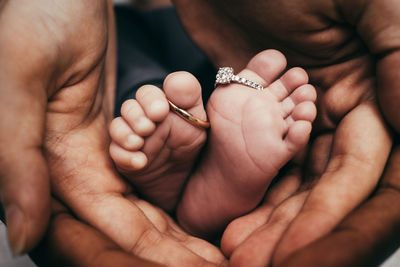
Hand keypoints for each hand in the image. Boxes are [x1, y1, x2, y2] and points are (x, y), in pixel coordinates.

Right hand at [0, 0, 225, 264]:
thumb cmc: (32, 25)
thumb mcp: (19, 84)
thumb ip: (15, 160)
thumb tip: (21, 236)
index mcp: (56, 165)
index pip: (112, 226)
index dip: (154, 254)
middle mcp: (78, 167)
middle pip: (133, 222)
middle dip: (173, 249)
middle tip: (216, 265)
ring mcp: (101, 151)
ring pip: (145, 200)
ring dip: (177, 225)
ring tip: (212, 248)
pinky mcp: (121, 131)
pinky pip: (151, 169)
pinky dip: (173, 189)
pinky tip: (193, 205)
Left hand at [173, 0, 397, 264]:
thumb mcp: (365, 3)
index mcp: (373, 92)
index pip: (368, 176)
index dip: (343, 221)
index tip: (306, 260)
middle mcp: (340, 113)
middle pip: (327, 191)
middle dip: (299, 234)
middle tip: (255, 265)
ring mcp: (297, 116)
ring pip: (291, 184)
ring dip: (270, 222)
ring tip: (236, 253)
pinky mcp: (259, 113)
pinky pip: (258, 162)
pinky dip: (248, 192)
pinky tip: (229, 218)